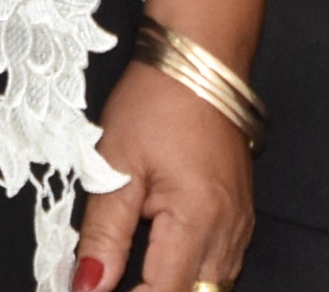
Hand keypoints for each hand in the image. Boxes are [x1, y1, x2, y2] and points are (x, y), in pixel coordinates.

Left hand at [73, 63, 251, 291]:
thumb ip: (104, 234)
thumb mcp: (115, 165)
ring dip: (174, 285)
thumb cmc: (158, 99)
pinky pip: (221, 266)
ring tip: (133, 275)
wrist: (199, 59)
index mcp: (197, 219)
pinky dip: (191, 273)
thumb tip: (88, 285)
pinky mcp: (240, 215)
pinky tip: (160, 260)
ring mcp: (240, 224)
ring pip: (212, 287)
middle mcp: (227, 230)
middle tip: (110, 284)